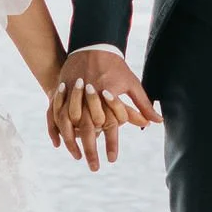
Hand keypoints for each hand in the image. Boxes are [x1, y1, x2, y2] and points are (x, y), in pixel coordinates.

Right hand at [49, 48, 157, 172]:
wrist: (93, 44)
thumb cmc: (115, 66)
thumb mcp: (132, 84)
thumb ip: (143, 105)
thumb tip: (157, 121)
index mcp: (107, 93)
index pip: (110, 124)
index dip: (111, 144)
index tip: (112, 160)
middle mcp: (88, 94)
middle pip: (87, 128)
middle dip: (90, 150)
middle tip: (94, 167)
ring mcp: (71, 92)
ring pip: (67, 123)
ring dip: (71, 143)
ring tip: (76, 157)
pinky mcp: (60, 89)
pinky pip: (53, 113)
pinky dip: (55, 129)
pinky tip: (58, 143)